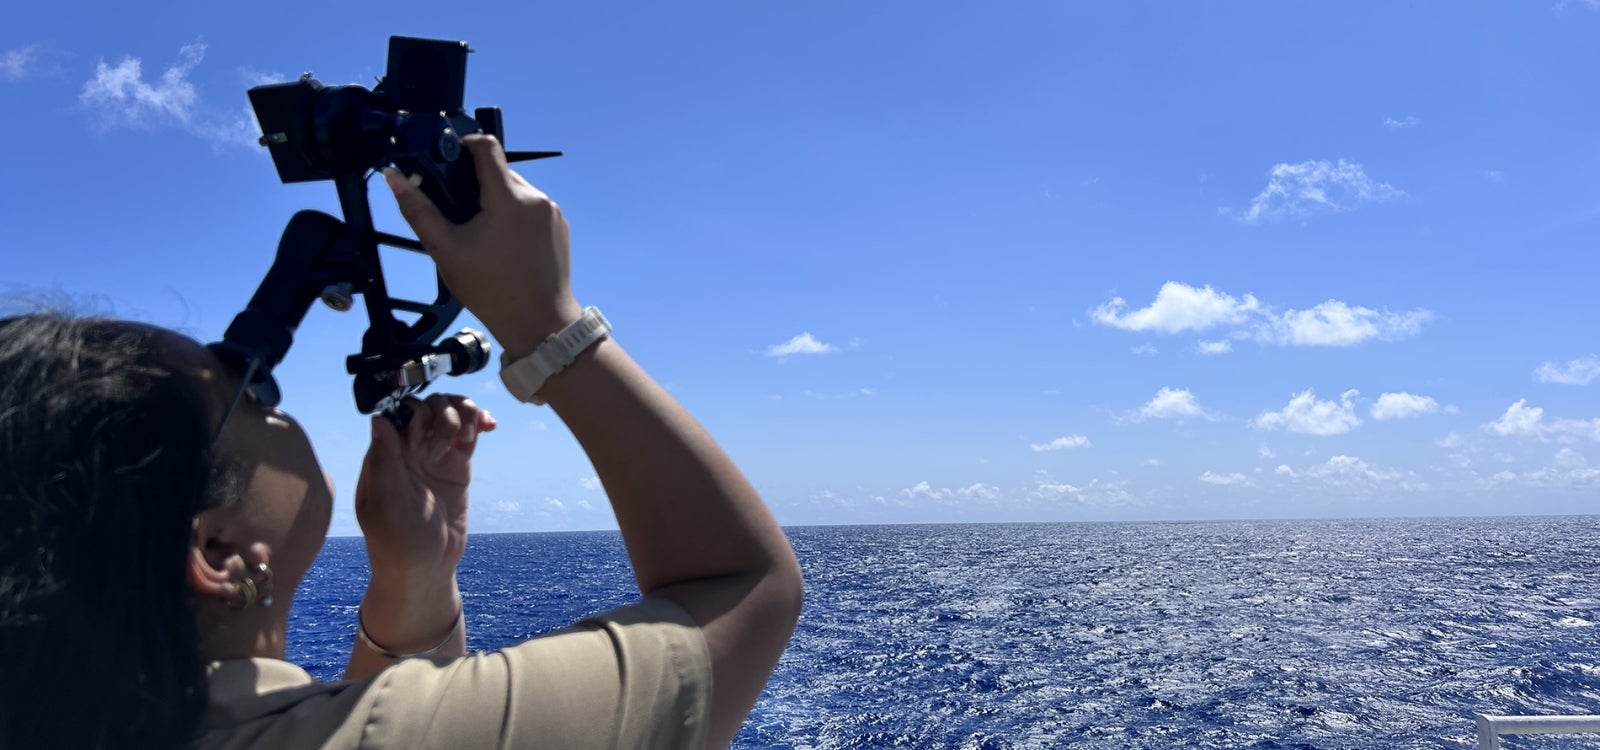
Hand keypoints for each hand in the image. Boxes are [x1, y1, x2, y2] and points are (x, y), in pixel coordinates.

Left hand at [354, 393, 496, 581]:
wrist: (425, 571)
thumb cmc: (397, 544)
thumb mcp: (387, 505)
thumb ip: (385, 461)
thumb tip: (379, 417)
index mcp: (384, 455)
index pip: (400, 411)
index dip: (417, 415)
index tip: (424, 442)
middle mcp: (408, 450)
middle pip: (428, 406)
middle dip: (442, 417)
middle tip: (442, 451)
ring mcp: (434, 455)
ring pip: (450, 414)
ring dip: (464, 414)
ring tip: (469, 437)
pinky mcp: (456, 466)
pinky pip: (468, 433)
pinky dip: (479, 422)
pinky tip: (489, 426)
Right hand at [385, 135, 582, 360]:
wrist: (541, 324)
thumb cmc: (492, 290)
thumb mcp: (446, 250)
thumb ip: (419, 211)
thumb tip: (394, 178)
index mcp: (508, 197)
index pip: (487, 146)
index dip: (464, 144)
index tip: (448, 158)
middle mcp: (536, 198)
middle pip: (500, 171)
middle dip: (476, 184)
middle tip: (457, 211)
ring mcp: (552, 213)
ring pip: (516, 191)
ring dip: (496, 202)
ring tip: (479, 233)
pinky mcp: (560, 228)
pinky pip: (532, 210)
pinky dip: (515, 217)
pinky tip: (502, 244)